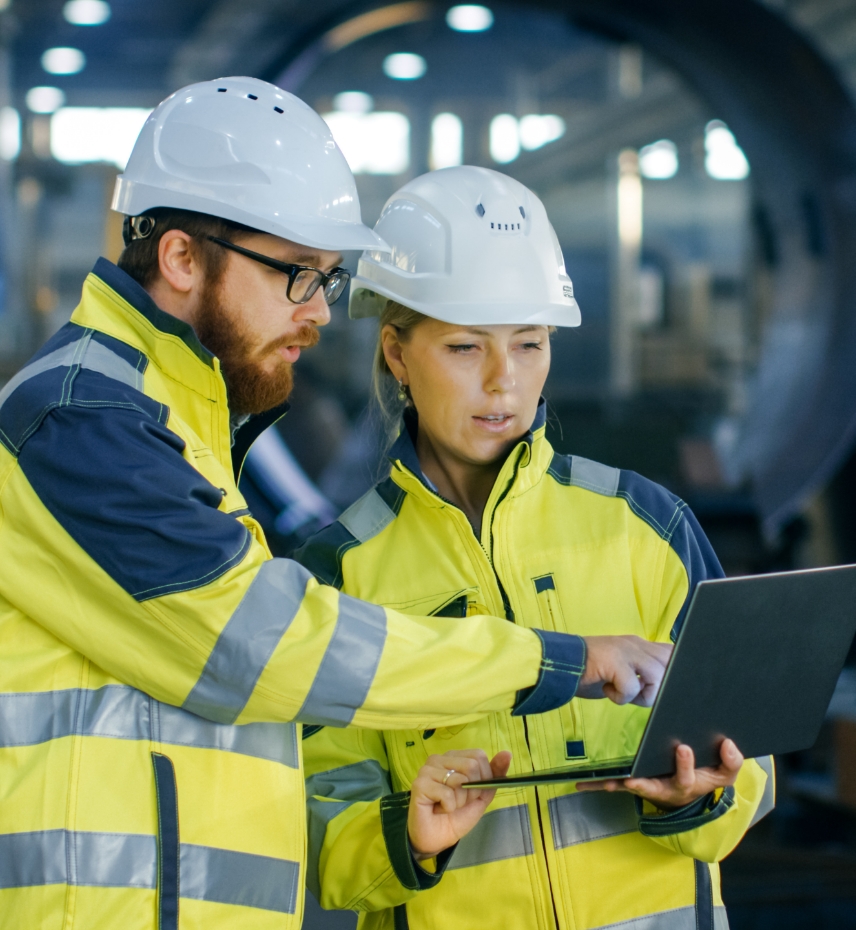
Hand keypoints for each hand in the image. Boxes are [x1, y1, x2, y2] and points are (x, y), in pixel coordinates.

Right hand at [407, 749, 511, 859]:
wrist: (437, 839)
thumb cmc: (457, 816)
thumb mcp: (481, 795)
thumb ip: (494, 774)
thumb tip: (507, 753)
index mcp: (454, 757)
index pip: (478, 756)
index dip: (483, 778)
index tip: (473, 793)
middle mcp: (438, 758)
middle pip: (471, 766)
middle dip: (471, 791)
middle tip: (459, 802)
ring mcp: (427, 770)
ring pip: (459, 780)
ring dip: (460, 801)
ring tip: (448, 806)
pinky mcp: (420, 784)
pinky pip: (447, 793)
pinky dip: (449, 807)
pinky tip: (438, 809)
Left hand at [576, 738, 743, 808]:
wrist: (691, 792)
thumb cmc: (705, 777)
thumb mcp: (724, 773)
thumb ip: (731, 761)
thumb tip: (729, 744)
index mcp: (688, 783)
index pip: (688, 776)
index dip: (686, 765)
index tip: (684, 748)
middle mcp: (665, 789)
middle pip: (654, 788)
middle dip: (644, 784)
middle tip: (634, 780)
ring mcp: (648, 788)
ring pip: (630, 788)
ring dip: (615, 786)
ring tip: (599, 782)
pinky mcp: (634, 784)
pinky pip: (615, 785)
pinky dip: (598, 784)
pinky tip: (580, 783)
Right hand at [578, 635, 672, 706]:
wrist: (557, 663)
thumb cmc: (587, 672)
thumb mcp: (620, 669)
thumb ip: (640, 672)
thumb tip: (661, 688)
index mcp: (638, 644)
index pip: (672, 651)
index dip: (672, 671)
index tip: (654, 686)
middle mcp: (635, 644)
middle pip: (671, 663)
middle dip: (659, 686)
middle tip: (637, 693)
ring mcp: (626, 650)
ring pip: (657, 676)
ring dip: (641, 694)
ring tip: (621, 693)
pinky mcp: (615, 661)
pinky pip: (632, 687)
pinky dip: (621, 697)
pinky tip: (606, 690)